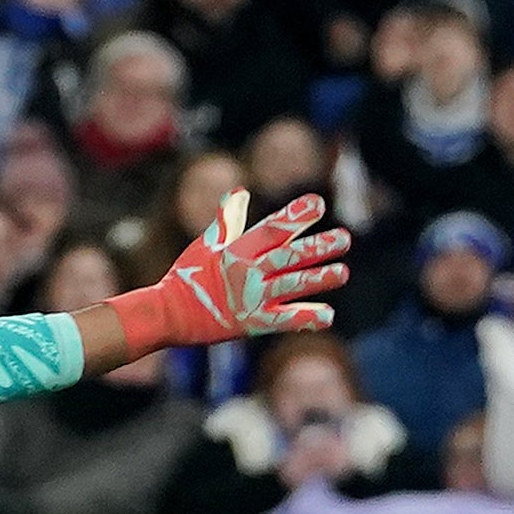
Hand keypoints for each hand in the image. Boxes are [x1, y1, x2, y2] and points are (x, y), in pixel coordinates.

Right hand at [105, 191, 350, 355]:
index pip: (272, 228)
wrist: (167, 314)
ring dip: (320, 278)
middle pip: (289, 256)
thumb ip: (227, 220)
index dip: (296, 215)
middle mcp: (247, 272)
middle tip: (345, 238)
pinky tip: (328, 315)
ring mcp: (252, 298)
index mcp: (237, 251)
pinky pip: (285, 320)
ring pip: (293, 285)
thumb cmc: (186, 277)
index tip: (318, 203)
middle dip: (318, 246)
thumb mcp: (204, 244)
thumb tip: (240, 190)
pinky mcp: (253, 323)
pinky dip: (307, 318)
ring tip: (343, 272)